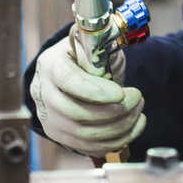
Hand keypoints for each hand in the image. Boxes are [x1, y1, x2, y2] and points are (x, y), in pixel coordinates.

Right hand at [29, 27, 145, 156]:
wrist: (75, 74)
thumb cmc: (87, 57)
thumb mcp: (93, 44)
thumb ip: (101, 44)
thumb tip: (114, 36)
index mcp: (50, 65)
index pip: (68, 82)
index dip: (96, 92)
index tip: (121, 93)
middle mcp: (44, 94)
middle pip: (77, 114)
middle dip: (115, 110)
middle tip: (137, 98)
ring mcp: (50, 119)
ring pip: (85, 135)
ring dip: (120, 126)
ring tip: (138, 109)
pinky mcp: (62, 137)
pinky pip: (91, 147)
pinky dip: (119, 139)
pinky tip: (135, 125)